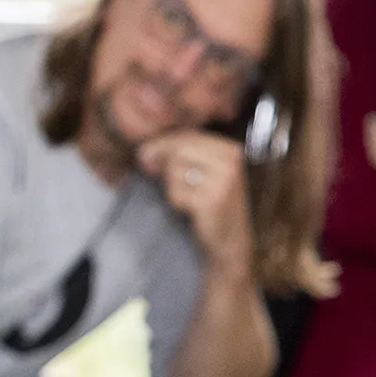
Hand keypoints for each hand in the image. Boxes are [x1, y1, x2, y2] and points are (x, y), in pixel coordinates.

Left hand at [140, 131, 255, 276]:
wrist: (229, 241)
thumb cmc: (211, 205)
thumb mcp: (202, 174)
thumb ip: (181, 155)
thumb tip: (146, 148)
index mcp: (230, 150)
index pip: (189, 135)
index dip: (162, 142)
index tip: (145, 152)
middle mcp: (230, 162)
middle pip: (179, 149)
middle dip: (159, 158)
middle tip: (148, 168)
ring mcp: (223, 181)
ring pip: (175, 169)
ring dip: (171, 185)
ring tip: (185, 197)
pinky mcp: (212, 200)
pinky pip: (176, 192)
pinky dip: (175, 201)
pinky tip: (189, 209)